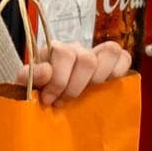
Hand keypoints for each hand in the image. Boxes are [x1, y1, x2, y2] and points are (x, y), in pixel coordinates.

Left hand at [16, 41, 130, 106]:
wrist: (51, 100)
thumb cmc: (40, 94)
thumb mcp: (28, 87)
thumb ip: (28, 78)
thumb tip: (45, 71)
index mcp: (54, 50)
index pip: (63, 52)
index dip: (57, 80)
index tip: (48, 99)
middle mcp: (76, 49)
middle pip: (86, 58)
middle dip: (74, 86)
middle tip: (63, 101)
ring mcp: (95, 54)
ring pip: (110, 52)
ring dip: (97, 79)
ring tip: (85, 94)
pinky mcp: (112, 63)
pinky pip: (123, 57)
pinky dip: (118, 71)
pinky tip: (105, 86)